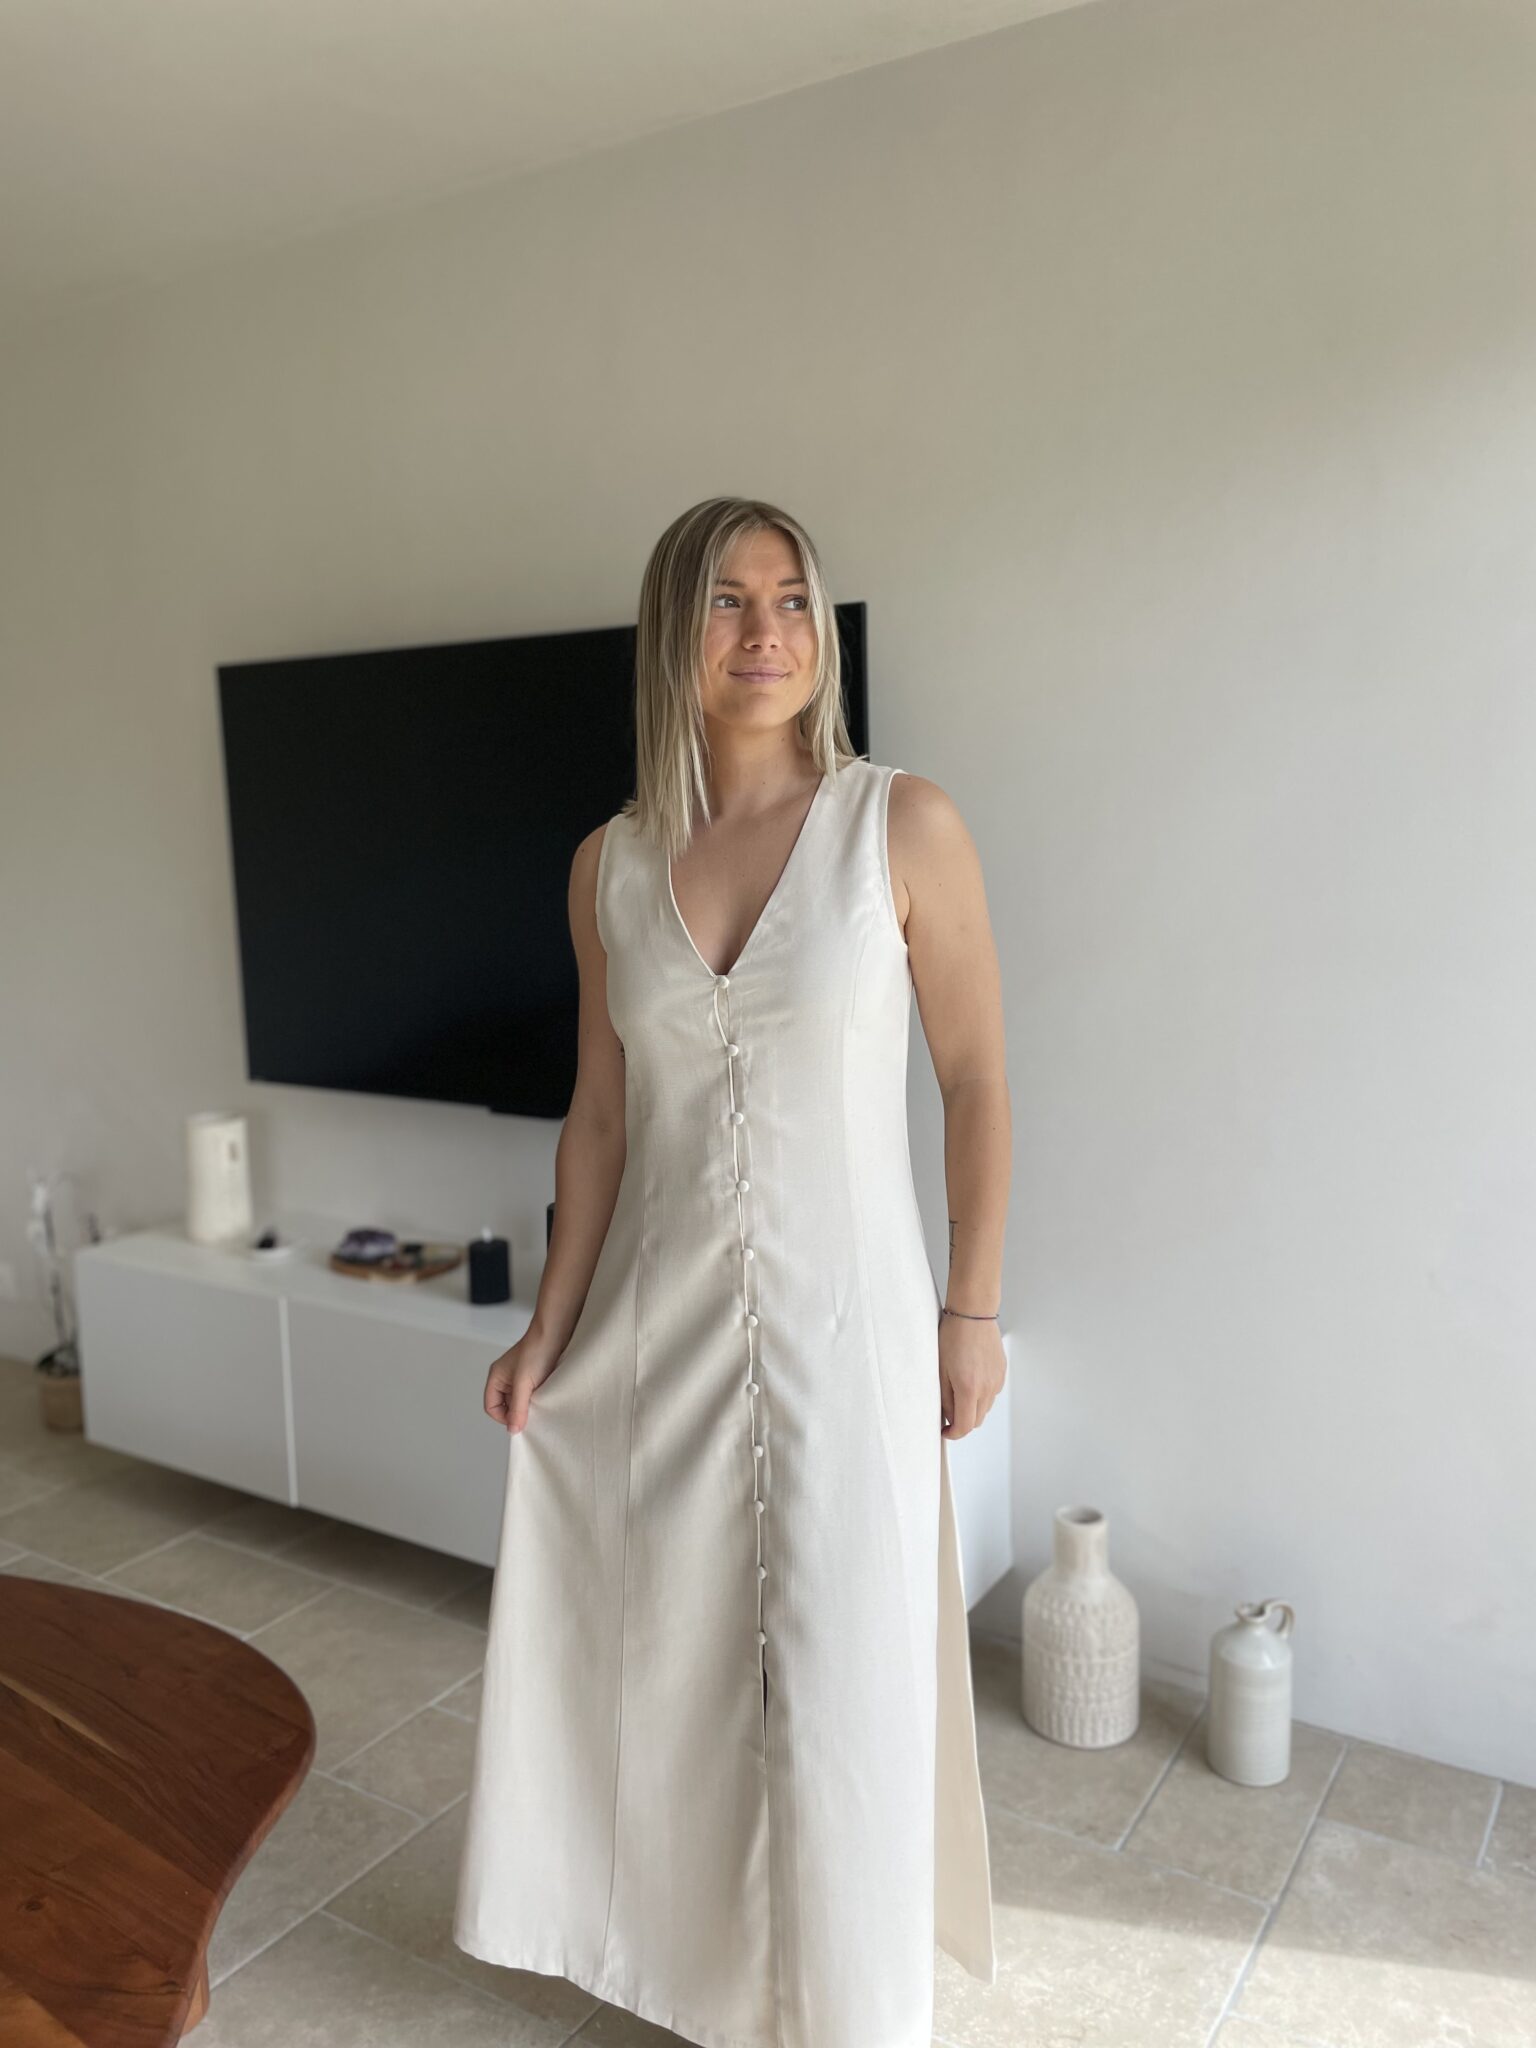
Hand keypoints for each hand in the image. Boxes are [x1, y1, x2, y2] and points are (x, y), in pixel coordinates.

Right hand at [483, 1331, 563, 1433]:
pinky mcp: (534, 1378)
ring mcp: (520, 1378)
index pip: (491, 1407)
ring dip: (529, 1406)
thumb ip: (517, 1407)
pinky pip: (532, 1396)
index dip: (503, 1417)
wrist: (556, 1332)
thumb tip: (513, 1429)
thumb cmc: (536, 1351)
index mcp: (496, 1378)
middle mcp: (506, 1379)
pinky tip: (546, 1397)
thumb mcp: (523, 1383)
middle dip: (518, 1412)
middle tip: (532, 1412)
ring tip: (540, 1401)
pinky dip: (538, 1399)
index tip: (519, 1420)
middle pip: (506, 1406)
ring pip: (520, 1402)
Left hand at [938, 1312, 1004, 1439]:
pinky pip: (991, 1393)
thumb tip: (948, 1416)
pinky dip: (980, 1395)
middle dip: (961, 1422)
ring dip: (972, 1408)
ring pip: (985, 1407)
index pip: (965, 1426)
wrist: (973, 1314)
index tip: (944, 1432)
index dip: (953, 1434)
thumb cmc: (953, 1336)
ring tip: (957, 1390)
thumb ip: (945, 1398)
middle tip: (947, 1412)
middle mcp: (988, 1388)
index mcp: (970, 1389)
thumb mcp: (941, 1370)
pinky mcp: (1002, 1372)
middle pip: (976, 1420)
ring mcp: (997, 1380)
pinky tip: (970, 1379)